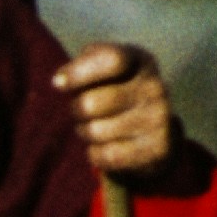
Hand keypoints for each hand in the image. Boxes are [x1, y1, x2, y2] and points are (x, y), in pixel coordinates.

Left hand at [54, 41, 186, 183]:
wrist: (152, 129)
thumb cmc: (114, 90)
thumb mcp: (102, 68)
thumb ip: (81, 65)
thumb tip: (60, 80)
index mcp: (140, 60)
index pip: (111, 60)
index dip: (79, 72)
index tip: (57, 83)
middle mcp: (155, 87)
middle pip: (92, 103)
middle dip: (76, 109)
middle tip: (81, 110)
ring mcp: (159, 119)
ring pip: (95, 131)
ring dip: (85, 132)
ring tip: (95, 126)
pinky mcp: (158, 148)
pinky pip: (107, 155)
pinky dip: (96, 153)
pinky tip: (106, 145)